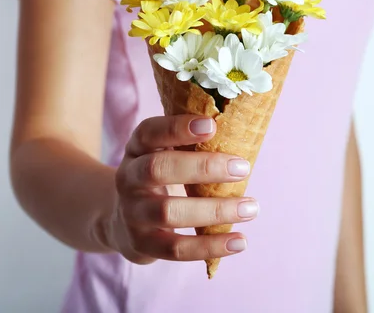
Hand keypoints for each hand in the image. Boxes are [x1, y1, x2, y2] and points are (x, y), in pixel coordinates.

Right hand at [110, 115, 258, 264]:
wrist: (122, 223)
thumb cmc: (160, 180)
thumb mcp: (164, 155)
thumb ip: (191, 145)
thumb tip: (245, 134)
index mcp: (137, 149)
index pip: (149, 132)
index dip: (177, 127)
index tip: (212, 124)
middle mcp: (128, 178)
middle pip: (157, 169)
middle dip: (203, 167)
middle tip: (243, 168)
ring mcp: (132, 213)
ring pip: (168, 212)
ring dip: (215, 210)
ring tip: (251, 208)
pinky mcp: (141, 244)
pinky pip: (176, 248)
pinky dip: (210, 246)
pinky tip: (240, 241)